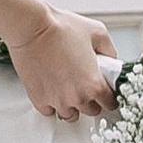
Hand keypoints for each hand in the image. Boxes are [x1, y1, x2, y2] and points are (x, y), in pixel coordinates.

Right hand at [6, 2, 118, 122]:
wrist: (32, 27)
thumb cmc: (61, 28)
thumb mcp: (97, 32)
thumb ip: (109, 50)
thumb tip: (111, 60)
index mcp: (94, 84)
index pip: (110, 104)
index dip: (109, 96)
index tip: (104, 91)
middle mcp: (77, 97)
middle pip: (92, 111)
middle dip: (91, 100)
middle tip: (85, 85)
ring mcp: (57, 101)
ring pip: (70, 115)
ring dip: (72, 105)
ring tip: (68, 88)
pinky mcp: (39, 99)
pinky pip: (50, 111)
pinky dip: (52, 104)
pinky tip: (52, 90)